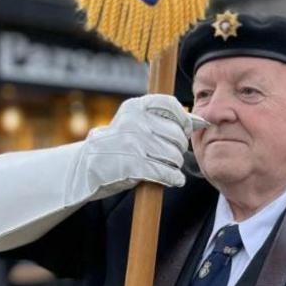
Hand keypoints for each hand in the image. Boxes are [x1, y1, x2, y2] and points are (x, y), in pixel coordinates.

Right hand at [77, 94, 193, 195]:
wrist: (83, 168)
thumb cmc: (117, 145)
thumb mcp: (135, 124)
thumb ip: (166, 120)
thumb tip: (202, 121)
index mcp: (135, 107)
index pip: (172, 106)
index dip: (183, 122)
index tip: (182, 132)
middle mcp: (134, 122)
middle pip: (177, 135)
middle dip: (178, 148)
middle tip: (169, 155)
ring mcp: (132, 144)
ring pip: (174, 155)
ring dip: (175, 165)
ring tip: (166, 166)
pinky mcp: (132, 166)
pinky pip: (166, 172)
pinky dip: (174, 178)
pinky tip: (173, 179)